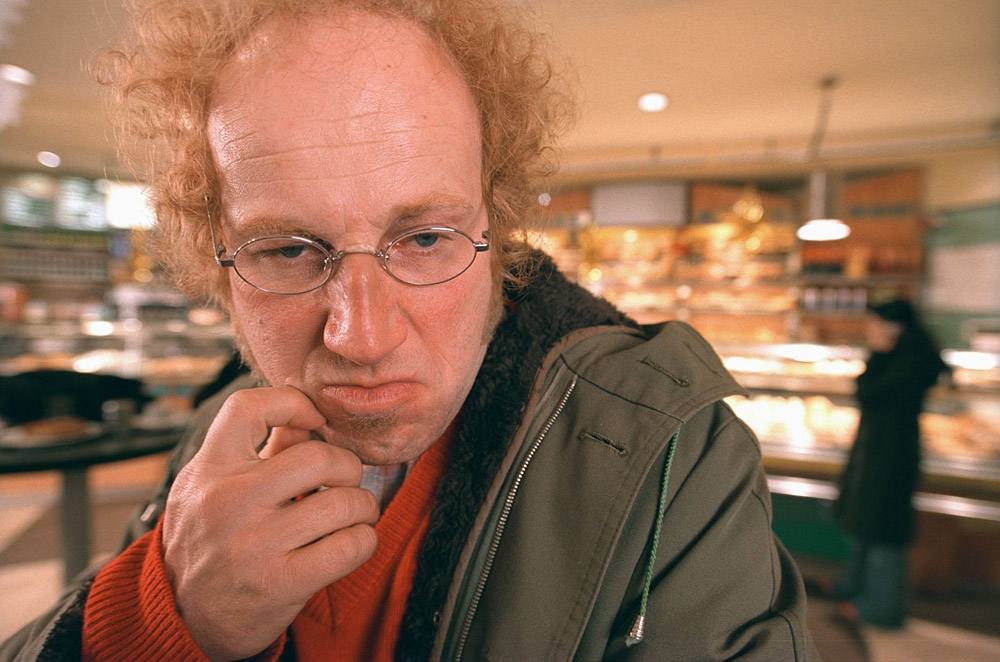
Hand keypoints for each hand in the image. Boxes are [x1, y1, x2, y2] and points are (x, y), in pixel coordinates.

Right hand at [161, 386, 378, 659]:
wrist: (182, 615)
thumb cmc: (208, 539)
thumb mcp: (214, 486)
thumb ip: (262, 449)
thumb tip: (311, 417)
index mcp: (209, 470)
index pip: (247, 407)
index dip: (293, 402)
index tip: (314, 421)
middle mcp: (228, 502)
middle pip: (319, 457)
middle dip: (348, 466)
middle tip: (345, 480)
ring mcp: (255, 544)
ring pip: (344, 503)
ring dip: (363, 507)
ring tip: (354, 513)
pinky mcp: (282, 583)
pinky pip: (351, 546)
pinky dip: (363, 540)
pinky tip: (351, 541)